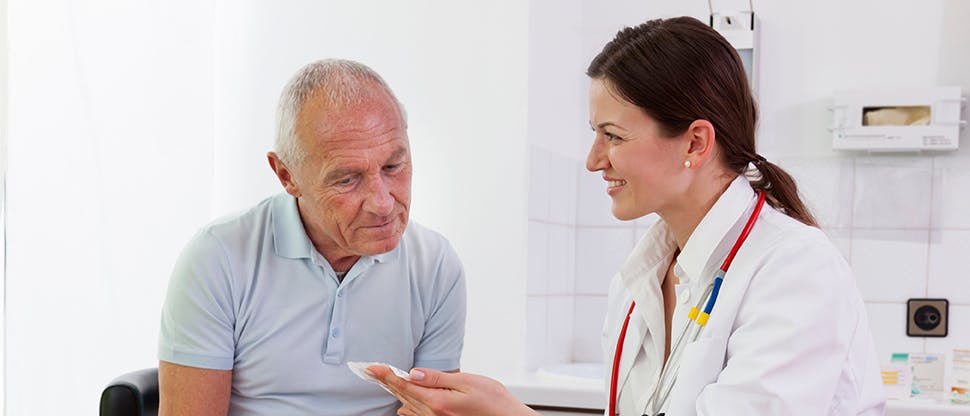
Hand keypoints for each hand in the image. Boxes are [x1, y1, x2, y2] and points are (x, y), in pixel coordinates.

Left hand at [367, 366, 537, 415]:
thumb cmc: (494, 401)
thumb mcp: (468, 382)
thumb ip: (438, 378)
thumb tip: (414, 373)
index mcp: (438, 402)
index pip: (404, 386)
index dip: (386, 375)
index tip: (371, 367)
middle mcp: (433, 415)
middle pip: (403, 395)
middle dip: (387, 381)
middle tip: (371, 370)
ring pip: (407, 406)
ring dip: (397, 393)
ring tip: (385, 378)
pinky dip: (409, 405)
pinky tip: (406, 400)